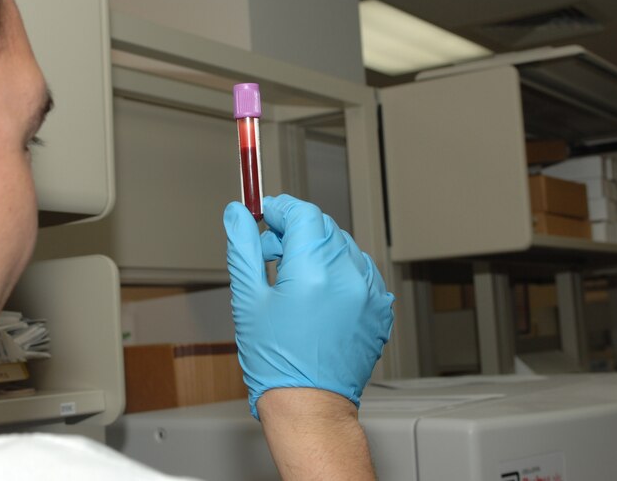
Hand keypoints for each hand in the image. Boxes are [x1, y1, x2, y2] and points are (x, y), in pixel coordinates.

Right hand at [224, 194, 394, 418]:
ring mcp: (369, 293)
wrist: (310, 406)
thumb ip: (243, 248)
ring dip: (317, 251)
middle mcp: (348, 277)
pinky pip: (359, 271)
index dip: (281, 210)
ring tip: (294, 280)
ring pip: (342, 247)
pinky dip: (338, 272)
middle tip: (271, 254)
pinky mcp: (379, 308)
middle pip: (323, 227)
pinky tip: (318, 295)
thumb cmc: (276, 362)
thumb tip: (237, 214)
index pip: (304, 213)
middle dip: (295, 231)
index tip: (265, 217)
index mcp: (314, 271)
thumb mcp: (248, 300)